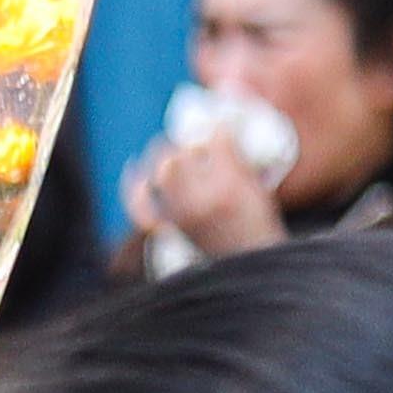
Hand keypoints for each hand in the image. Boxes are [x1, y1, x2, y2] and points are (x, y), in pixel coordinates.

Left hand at [127, 133, 287, 258]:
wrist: (246, 266)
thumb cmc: (259, 227)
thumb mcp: (258, 189)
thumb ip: (238, 161)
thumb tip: (219, 132)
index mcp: (230, 186)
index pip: (215, 140)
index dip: (216, 128)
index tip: (218, 126)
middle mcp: (202, 198)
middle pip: (181, 154)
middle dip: (187, 144)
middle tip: (195, 145)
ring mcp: (182, 213)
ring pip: (162, 171)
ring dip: (164, 156)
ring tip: (172, 154)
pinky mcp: (170, 226)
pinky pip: (142, 203)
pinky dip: (136, 186)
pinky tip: (133, 168)